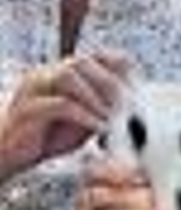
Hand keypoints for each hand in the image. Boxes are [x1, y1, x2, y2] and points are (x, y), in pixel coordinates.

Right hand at [0, 53, 130, 182]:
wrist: (10, 154)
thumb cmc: (47, 135)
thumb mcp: (84, 120)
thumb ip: (104, 109)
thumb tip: (134, 109)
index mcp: (61, 73)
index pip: (95, 55)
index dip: (120, 65)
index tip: (138, 84)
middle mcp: (46, 74)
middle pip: (82, 61)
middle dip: (110, 82)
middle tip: (127, 104)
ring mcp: (34, 89)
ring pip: (68, 75)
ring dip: (96, 95)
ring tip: (111, 115)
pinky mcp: (27, 109)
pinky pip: (59, 104)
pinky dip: (85, 115)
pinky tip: (99, 127)